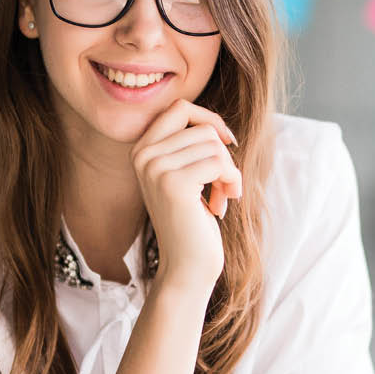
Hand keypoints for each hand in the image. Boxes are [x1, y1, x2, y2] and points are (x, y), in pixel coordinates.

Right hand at [131, 100, 241, 295]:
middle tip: (225, 184)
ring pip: (214, 145)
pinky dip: (231, 181)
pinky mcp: (173, 183)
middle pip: (202, 127)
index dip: (210, 119)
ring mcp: (155, 168)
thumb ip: (191, 147)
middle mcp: (143, 155)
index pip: (180, 107)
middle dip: (224, 154)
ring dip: (230, 172)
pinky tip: (222, 204)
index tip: (227, 142)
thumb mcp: (188, 176)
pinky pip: (219, 163)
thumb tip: (217, 125)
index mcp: (142, 150)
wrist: (188, 266)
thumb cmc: (194, 221)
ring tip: (223, 196)